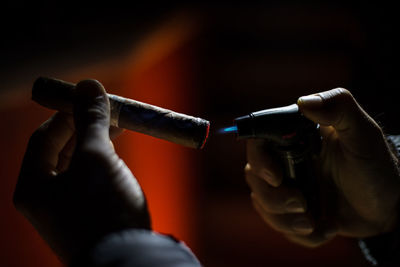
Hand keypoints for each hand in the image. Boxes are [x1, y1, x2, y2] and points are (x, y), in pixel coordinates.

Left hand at [13, 80, 150, 263]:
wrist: (127, 260)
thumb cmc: (105, 208)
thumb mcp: (96, 157)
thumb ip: (91, 120)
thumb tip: (89, 84)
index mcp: (33, 185)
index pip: (44, 136)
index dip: (66, 112)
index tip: (91, 97)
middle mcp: (45, 197)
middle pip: (61, 149)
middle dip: (85, 126)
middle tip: (109, 110)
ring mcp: (67, 208)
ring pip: (78, 163)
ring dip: (96, 142)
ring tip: (119, 127)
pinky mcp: (88, 214)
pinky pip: (91, 178)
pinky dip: (103, 161)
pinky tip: (118, 153)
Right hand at [245, 88, 399, 246]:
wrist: (388, 207)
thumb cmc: (377, 166)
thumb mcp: (363, 135)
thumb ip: (339, 108)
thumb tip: (304, 101)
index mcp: (295, 138)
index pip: (259, 141)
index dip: (259, 160)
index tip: (277, 178)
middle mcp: (286, 161)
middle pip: (254, 176)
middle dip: (274, 198)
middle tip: (303, 205)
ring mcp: (288, 186)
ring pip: (263, 203)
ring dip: (285, 219)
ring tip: (315, 222)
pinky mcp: (292, 210)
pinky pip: (279, 225)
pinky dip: (299, 234)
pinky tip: (325, 228)